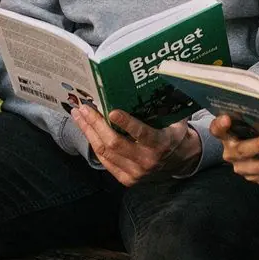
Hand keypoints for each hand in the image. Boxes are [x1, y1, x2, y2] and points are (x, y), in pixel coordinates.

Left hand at [71, 105, 201, 185]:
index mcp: (161, 143)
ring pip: (105, 152)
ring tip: (79, 115)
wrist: (179, 160)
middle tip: (85, 108)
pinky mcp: (127, 179)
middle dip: (96, 124)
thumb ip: (165, 105)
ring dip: (89, 132)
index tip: (111, 111)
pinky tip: (86, 129)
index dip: (126, 123)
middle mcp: (148, 160)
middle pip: (115, 143)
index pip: (142, 134)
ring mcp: (136, 172)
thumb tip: (154, 81)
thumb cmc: (174, 133)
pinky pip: (105, 160)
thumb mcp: (175, 119)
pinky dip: (94, 143)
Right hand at [211, 113, 258, 184]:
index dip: (220, 125)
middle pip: (242, 150)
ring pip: (258, 168)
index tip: (226, 118)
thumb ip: (251, 115)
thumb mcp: (247, 122)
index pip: (217, 129)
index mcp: (226, 135)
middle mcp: (231, 152)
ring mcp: (241, 166)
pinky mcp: (252, 176)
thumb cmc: (249, 131)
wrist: (248, 153)